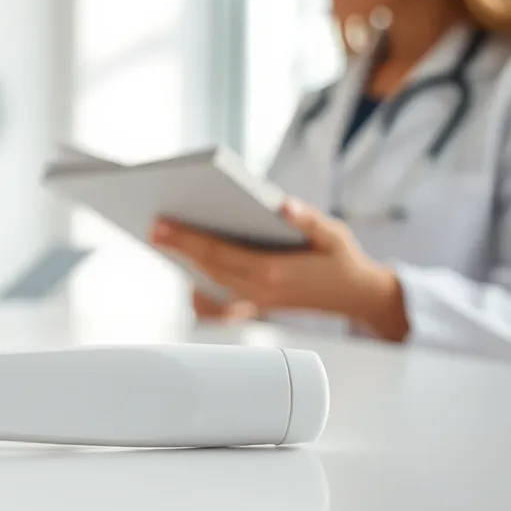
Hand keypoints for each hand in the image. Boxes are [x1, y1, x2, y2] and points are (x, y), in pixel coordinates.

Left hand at [149, 198, 410, 340]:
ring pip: (210, 280)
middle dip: (178, 246)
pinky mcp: (255, 304)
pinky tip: (186, 266)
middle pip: (208, 266)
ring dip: (185, 261)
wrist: (357, 295)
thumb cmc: (342, 259)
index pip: (219, 252)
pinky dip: (200, 284)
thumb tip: (284, 205)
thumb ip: (309, 220)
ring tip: (163, 239)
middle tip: (153, 227)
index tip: (162, 224)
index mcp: (273, 271)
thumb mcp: (334, 234)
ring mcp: (255, 301)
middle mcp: (259, 290)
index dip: (188, 238)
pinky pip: (219, 297)